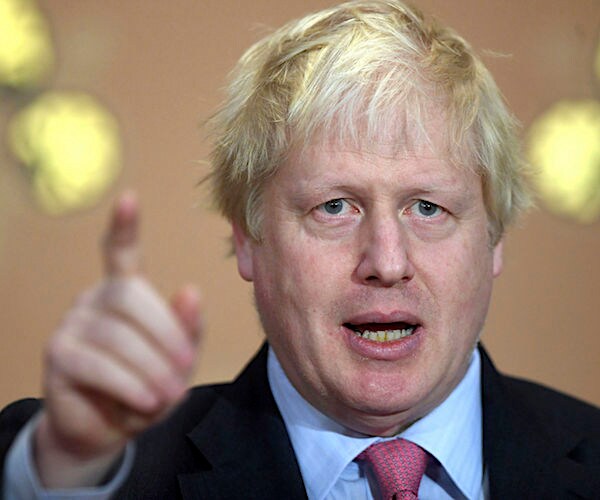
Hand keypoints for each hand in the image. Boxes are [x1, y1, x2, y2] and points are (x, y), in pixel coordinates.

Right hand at [34, 192, 201, 487]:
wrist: (109, 429)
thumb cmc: (149, 386)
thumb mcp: (178, 361)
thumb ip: (187, 329)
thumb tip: (189, 289)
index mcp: (125, 293)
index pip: (120, 251)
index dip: (125, 226)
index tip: (130, 197)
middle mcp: (95, 299)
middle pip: (131, 297)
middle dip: (165, 336)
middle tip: (184, 370)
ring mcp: (73, 324)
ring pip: (117, 335)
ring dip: (151, 369)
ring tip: (168, 394)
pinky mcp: (58, 355)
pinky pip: (97, 364)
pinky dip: (128, 384)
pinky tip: (145, 401)